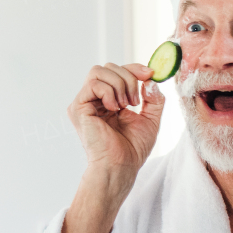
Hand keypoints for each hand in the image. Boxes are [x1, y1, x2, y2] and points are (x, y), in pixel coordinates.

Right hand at [53, 63, 164, 232]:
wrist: (121, 166)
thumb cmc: (132, 148)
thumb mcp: (151, 118)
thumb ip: (153, 98)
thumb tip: (150, 79)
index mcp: (109, 100)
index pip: (117, 71)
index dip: (134, 68)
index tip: (150, 74)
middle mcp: (94, 99)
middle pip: (108, 66)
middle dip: (128, 78)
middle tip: (135, 101)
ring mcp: (84, 102)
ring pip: (99, 71)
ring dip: (119, 84)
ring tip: (124, 106)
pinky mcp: (78, 107)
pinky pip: (93, 83)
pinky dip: (109, 92)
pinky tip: (114, 109)